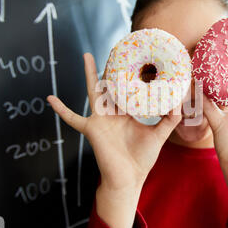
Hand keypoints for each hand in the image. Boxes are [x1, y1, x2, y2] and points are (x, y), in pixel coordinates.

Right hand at [47, 53, 180, 227]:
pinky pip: (73, 119)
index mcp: (128, 114)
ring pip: (94, 92)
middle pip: (111, 85)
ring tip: (86, 55)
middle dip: (111, 68)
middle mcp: (113, 113)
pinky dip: (62, 110)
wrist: (128, 179)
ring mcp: (100, 120)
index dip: (133, 77)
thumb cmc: (142, 159)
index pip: (129, 90)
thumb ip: (169, 120)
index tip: (137, 61)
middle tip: (114, 49)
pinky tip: (50, 98)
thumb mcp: (158, 136)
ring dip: (88, 74)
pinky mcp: (91, 129)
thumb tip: (178, 103)